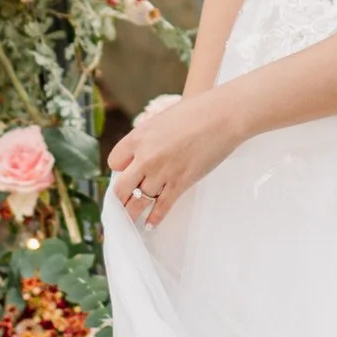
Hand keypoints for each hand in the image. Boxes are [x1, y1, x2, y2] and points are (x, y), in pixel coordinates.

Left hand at [108, 90, 241, 227]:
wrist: (222, 117)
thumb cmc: (196, 112)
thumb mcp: (161, 119)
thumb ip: (148, 137)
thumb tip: (143, 151)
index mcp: (138, 137)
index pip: (114, 162)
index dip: (119, 169)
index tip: (125, 173)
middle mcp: (145, 157)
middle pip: (121, 187)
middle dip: (120, 198)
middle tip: (119, 205)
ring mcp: (162, 172)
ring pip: (139, 201)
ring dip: (132, 213)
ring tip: (129, 220)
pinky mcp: (180, 183)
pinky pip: (162, 206)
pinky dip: (154, 218)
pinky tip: (149, 224)